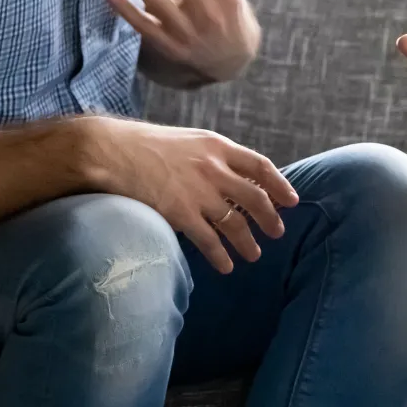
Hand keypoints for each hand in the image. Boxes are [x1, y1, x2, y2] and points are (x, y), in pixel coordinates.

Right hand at [85, 115, 299, 273]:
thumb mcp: (189, 140)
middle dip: (270, 218)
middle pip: (254, 198)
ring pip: (235, 223)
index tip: (292, 200)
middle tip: (277, 232)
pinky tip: (226, 266)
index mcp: (217, 146)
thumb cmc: (147, 144)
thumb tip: (231, 175)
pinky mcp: (181, 213)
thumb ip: (212, 156)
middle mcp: (214, 168)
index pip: (260, 166)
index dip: (280, 185)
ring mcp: (199, 192)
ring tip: (254, 255)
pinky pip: (209, 240)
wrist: (113, 151)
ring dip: (248, 242)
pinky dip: (220, 256)